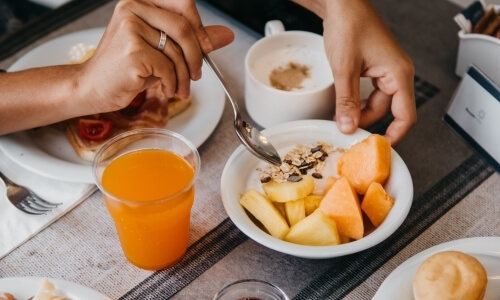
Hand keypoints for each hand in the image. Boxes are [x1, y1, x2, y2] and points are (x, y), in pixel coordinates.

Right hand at [78, 0, 233, 113]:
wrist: (94, 87)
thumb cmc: (126, 67)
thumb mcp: (162, 48)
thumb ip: (192, 39)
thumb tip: (227, 35)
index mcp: (141, 1)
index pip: (183, 2)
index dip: (199, 26)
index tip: (206, 48)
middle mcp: (133, 8)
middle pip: (183, 27)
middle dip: (196, 56)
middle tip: (197, 74)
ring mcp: (130, 28)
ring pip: (177, 51)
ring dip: (185, 76)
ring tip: (180, 88)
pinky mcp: (132, 50)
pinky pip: (167, 67)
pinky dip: (172, 83)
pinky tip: (166, 89)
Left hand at [323, 0, 415, 144]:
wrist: (342, 3)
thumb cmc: (349, 25)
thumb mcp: (345, 68)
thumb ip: (347, 101)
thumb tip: (348, 127)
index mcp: (399, 74)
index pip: (406, 115)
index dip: (395, 135)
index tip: (379, 148)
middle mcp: (396, 73)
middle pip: (388, 111)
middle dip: (367, 122)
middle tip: (347, 132)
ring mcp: (386, 70)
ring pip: (377, 102)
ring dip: (360, 111)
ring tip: (341, 118)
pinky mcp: (375, 67)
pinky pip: (370, 91)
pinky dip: (357, 100)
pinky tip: (343, 104)